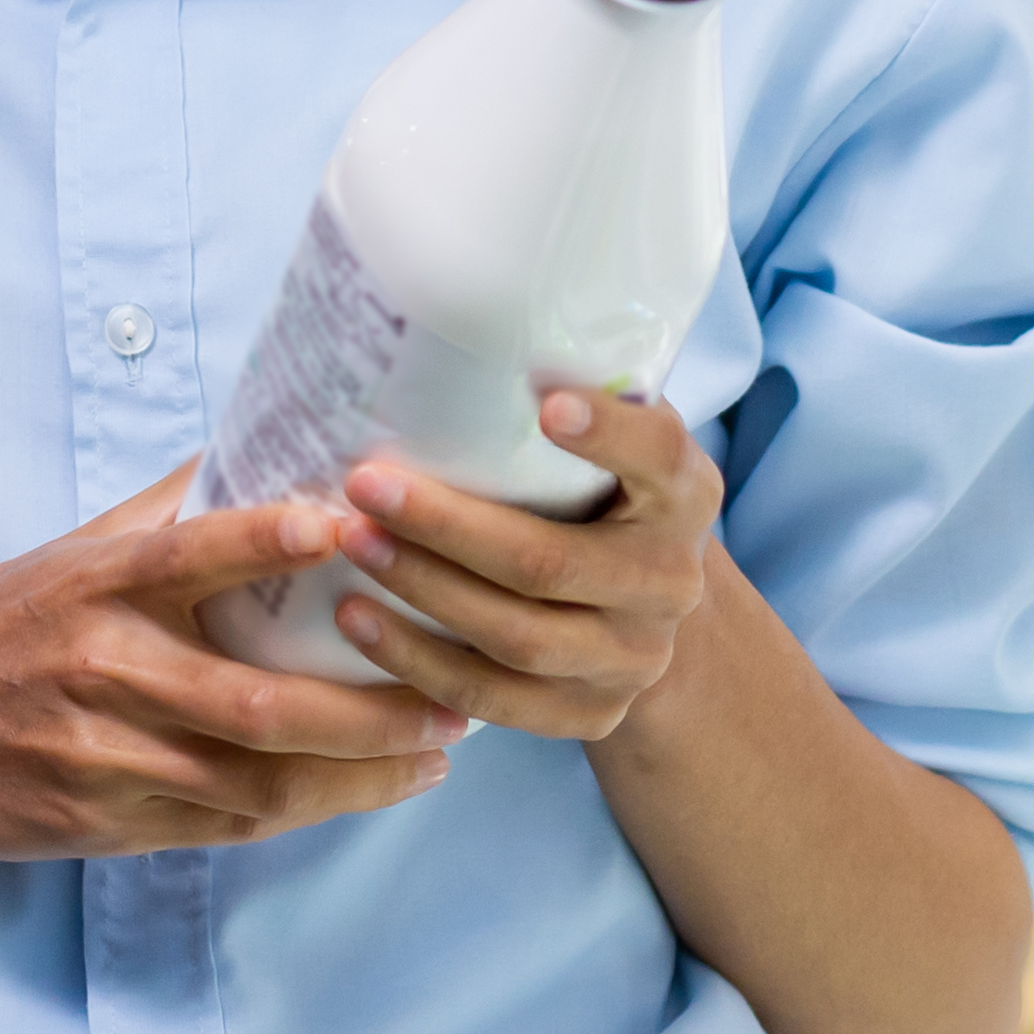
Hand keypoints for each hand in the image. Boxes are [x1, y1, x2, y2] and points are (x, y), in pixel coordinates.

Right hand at [0, 465, 469, 859]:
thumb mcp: (67, 550)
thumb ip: (167, 506)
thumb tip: (268, 428)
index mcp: (95, 582)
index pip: (193, 551)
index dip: (272, 539)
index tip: (352, 523)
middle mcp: (101, 668)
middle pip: (254, 700)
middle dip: (370, 708)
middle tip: (453, 694)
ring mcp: (102, 756)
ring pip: (253, 779)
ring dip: (357, 773)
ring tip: (436, 755)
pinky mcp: (101, 822)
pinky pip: (223, 825)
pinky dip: (303, 811)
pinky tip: (364, 792)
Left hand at [321, 387, 717, 738]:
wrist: (651, 614)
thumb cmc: (604, 498)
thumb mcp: (617, 446)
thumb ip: (576, 398)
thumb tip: (459, 320)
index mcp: (682, 495)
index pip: (658, 457)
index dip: (608, 434)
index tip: (545, 402)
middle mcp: (668, 581)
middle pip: (550, 561)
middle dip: (448, 525)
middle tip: (366, 484)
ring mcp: (632, 657)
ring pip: (517, 637)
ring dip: (421, 591)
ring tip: (350, 545)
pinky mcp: (589, 714)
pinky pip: (494, 699)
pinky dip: (418, 664)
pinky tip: (358, 624)